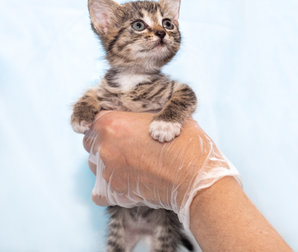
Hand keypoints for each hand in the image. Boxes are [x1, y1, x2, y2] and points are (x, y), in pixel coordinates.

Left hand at [83, 111, 240, 227]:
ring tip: (135, 165)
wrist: (194, 177)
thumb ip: (141, 116)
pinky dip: (110, 189)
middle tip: (132, 147)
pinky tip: (129, 183)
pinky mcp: (113, 194)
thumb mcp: (165, 115)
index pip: (93, 120)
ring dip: (108, 164)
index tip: (123, 129)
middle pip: (92, 143)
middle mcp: (102, 147)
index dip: (110, 124)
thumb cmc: (185, 143)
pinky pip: (99, 192)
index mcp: (110, 122)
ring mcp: (105, 172)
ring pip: (95, 166)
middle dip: (107, 143)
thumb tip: (137, 117)